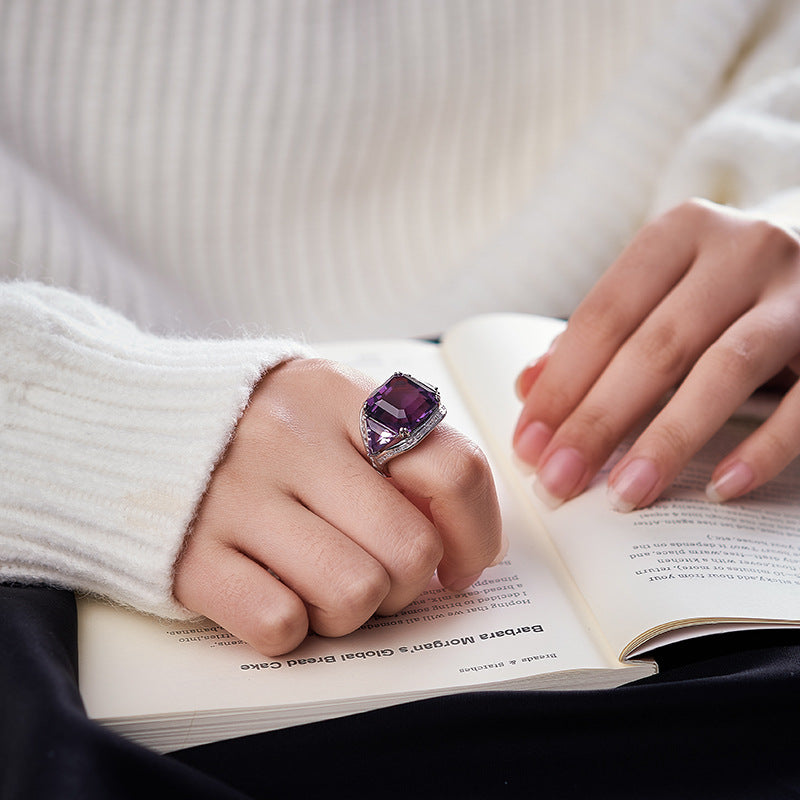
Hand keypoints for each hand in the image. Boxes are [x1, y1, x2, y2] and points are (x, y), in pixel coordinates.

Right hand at [174, 358, 503, 654]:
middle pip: (410, 549)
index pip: (453, 469)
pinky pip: (279, 624)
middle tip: (381, 570)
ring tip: (324, 581)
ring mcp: (236, 498)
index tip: (461, 559)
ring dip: (353, 610)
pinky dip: (291, 626)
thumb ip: (401, 447)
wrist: (135, 427)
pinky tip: (274, 592)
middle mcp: (290, 441)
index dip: (476, 532)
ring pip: (355, 595)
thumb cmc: (261, 427)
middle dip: (409, 581)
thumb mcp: (331, 404)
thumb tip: (466, 534)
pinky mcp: (190, 557)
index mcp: (340, 397)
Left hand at [513, 199, 799, 510]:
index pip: (603, 316)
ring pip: (724, 370)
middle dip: (598, 422)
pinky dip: (763, 448)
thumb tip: (527, 386)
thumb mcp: (658, 294)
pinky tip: (719, 489)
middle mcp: (742, 249)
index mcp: (680, 233)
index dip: (561, 386)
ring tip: (624, 495)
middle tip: (557, 481)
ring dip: (667, 440)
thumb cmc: (720, 289)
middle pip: (654, 347)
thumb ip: (597, 336)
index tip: (528, 446)